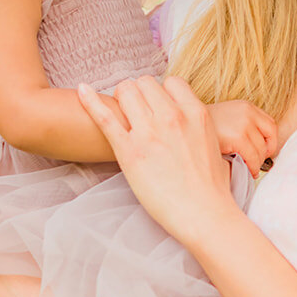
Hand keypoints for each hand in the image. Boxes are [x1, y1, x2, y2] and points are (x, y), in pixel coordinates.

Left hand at [77, 76, 241, 248]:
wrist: (203, 214)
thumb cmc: (211, 189)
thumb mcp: (214, 146)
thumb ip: (198, 128)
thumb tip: (191, 126)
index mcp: (195, 114)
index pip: (171, 82)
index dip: (161, 92)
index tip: (157, 105)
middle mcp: (171, 116)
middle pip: (144, 83)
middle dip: (138, 93)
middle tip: (135, 111)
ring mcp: (149, 132)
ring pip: (126, 91)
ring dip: (121, 98)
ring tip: (121, 114)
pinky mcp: (128, 151)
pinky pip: (105, 117)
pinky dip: (90, 101)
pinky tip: (82, 90)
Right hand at [207, 100, 277, 178]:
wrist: (182, 128)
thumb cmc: (201, 130)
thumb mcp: (226, 119)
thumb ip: (243, 127)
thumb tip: (262, 148)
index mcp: (246, 106)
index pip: (271, 125)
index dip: (270, 142)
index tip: (263, 152)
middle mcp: (247, 112)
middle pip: (268, 139)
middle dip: (263, 155)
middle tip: (254, 163)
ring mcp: (243, 123)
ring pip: (261, 151)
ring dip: (256, 163)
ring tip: (248, 168)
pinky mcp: (238, 136)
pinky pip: (253, 157)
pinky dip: (252, 167)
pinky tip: (245, 169)